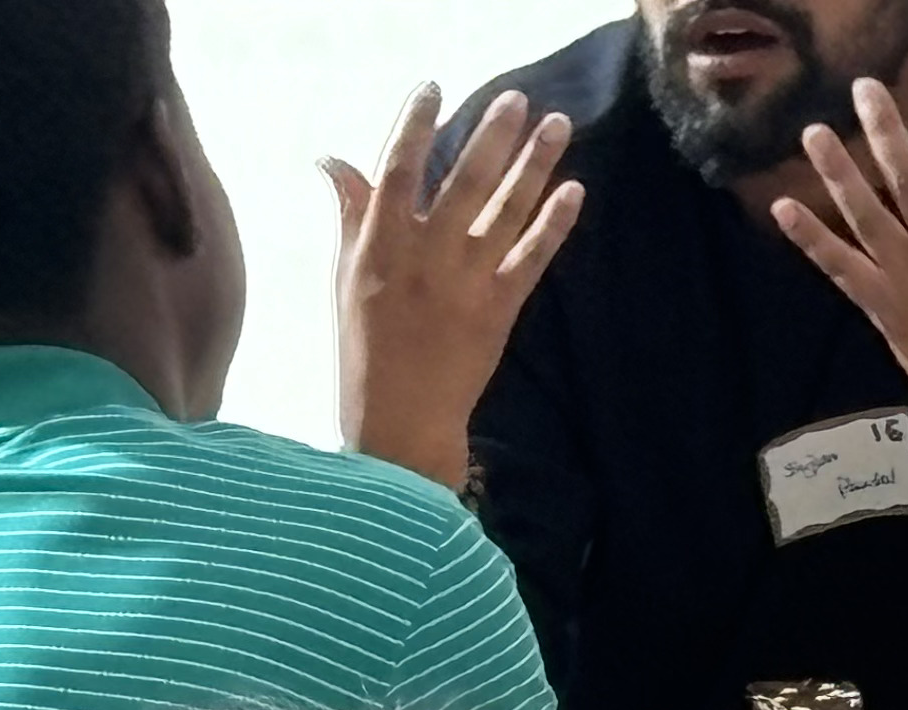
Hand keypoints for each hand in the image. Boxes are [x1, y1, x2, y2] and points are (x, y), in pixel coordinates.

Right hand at [327, 84, 581, 491]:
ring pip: (505, 212)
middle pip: (464, 181)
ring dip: (534, 165)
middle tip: (518, 99)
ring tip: (558, 125)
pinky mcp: (498, 311)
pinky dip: (553, 225)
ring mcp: (465, 284)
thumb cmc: (366, 349)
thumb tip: (333, 161)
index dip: (415, 125)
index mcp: (380, 246)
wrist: (401, 424)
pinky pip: (531, 259)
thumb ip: (351, 217)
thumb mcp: (346, 279)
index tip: (434, 88)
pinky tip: (573, 191)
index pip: (398, 171)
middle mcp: (425, 258)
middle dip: (493, 135)